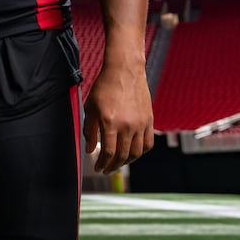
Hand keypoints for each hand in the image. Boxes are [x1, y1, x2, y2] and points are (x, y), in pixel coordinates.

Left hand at [83, 57, 154, 173]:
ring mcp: (140, 124)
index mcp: (110, 122)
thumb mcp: (90, 107)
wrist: (124, 70)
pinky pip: (148, 144)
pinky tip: (132, 153)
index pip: (108, 153)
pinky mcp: (149, 121)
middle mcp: (127, 125)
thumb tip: (89, 150)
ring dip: (126, 162)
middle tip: (106, 169)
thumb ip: (90, 130)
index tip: (98, 168)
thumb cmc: (105, 86)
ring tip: (118, 164)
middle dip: (112, 166)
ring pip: (136, 153)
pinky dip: (140, 152)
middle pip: (122, 156)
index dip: (102, 164)